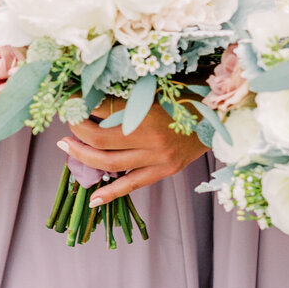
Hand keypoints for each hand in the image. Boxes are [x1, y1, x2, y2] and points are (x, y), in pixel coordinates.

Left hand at [62, 95, 205, 204]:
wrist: (221, 117)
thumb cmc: (187, 96)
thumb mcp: (157, 87)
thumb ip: (127, 93)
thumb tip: (91, 94)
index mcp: (147, 110)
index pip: (101, 109)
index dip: (80, 105)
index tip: (70, 102)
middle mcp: (150, 137)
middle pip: (98, 138)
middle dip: (76, 131)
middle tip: (66, 124)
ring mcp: (157, 158)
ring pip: (109, 163)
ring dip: (82, 157)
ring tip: (67, 148)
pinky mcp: (164, 171)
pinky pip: (132, 184)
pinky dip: (111, 193)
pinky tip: (93, 200)